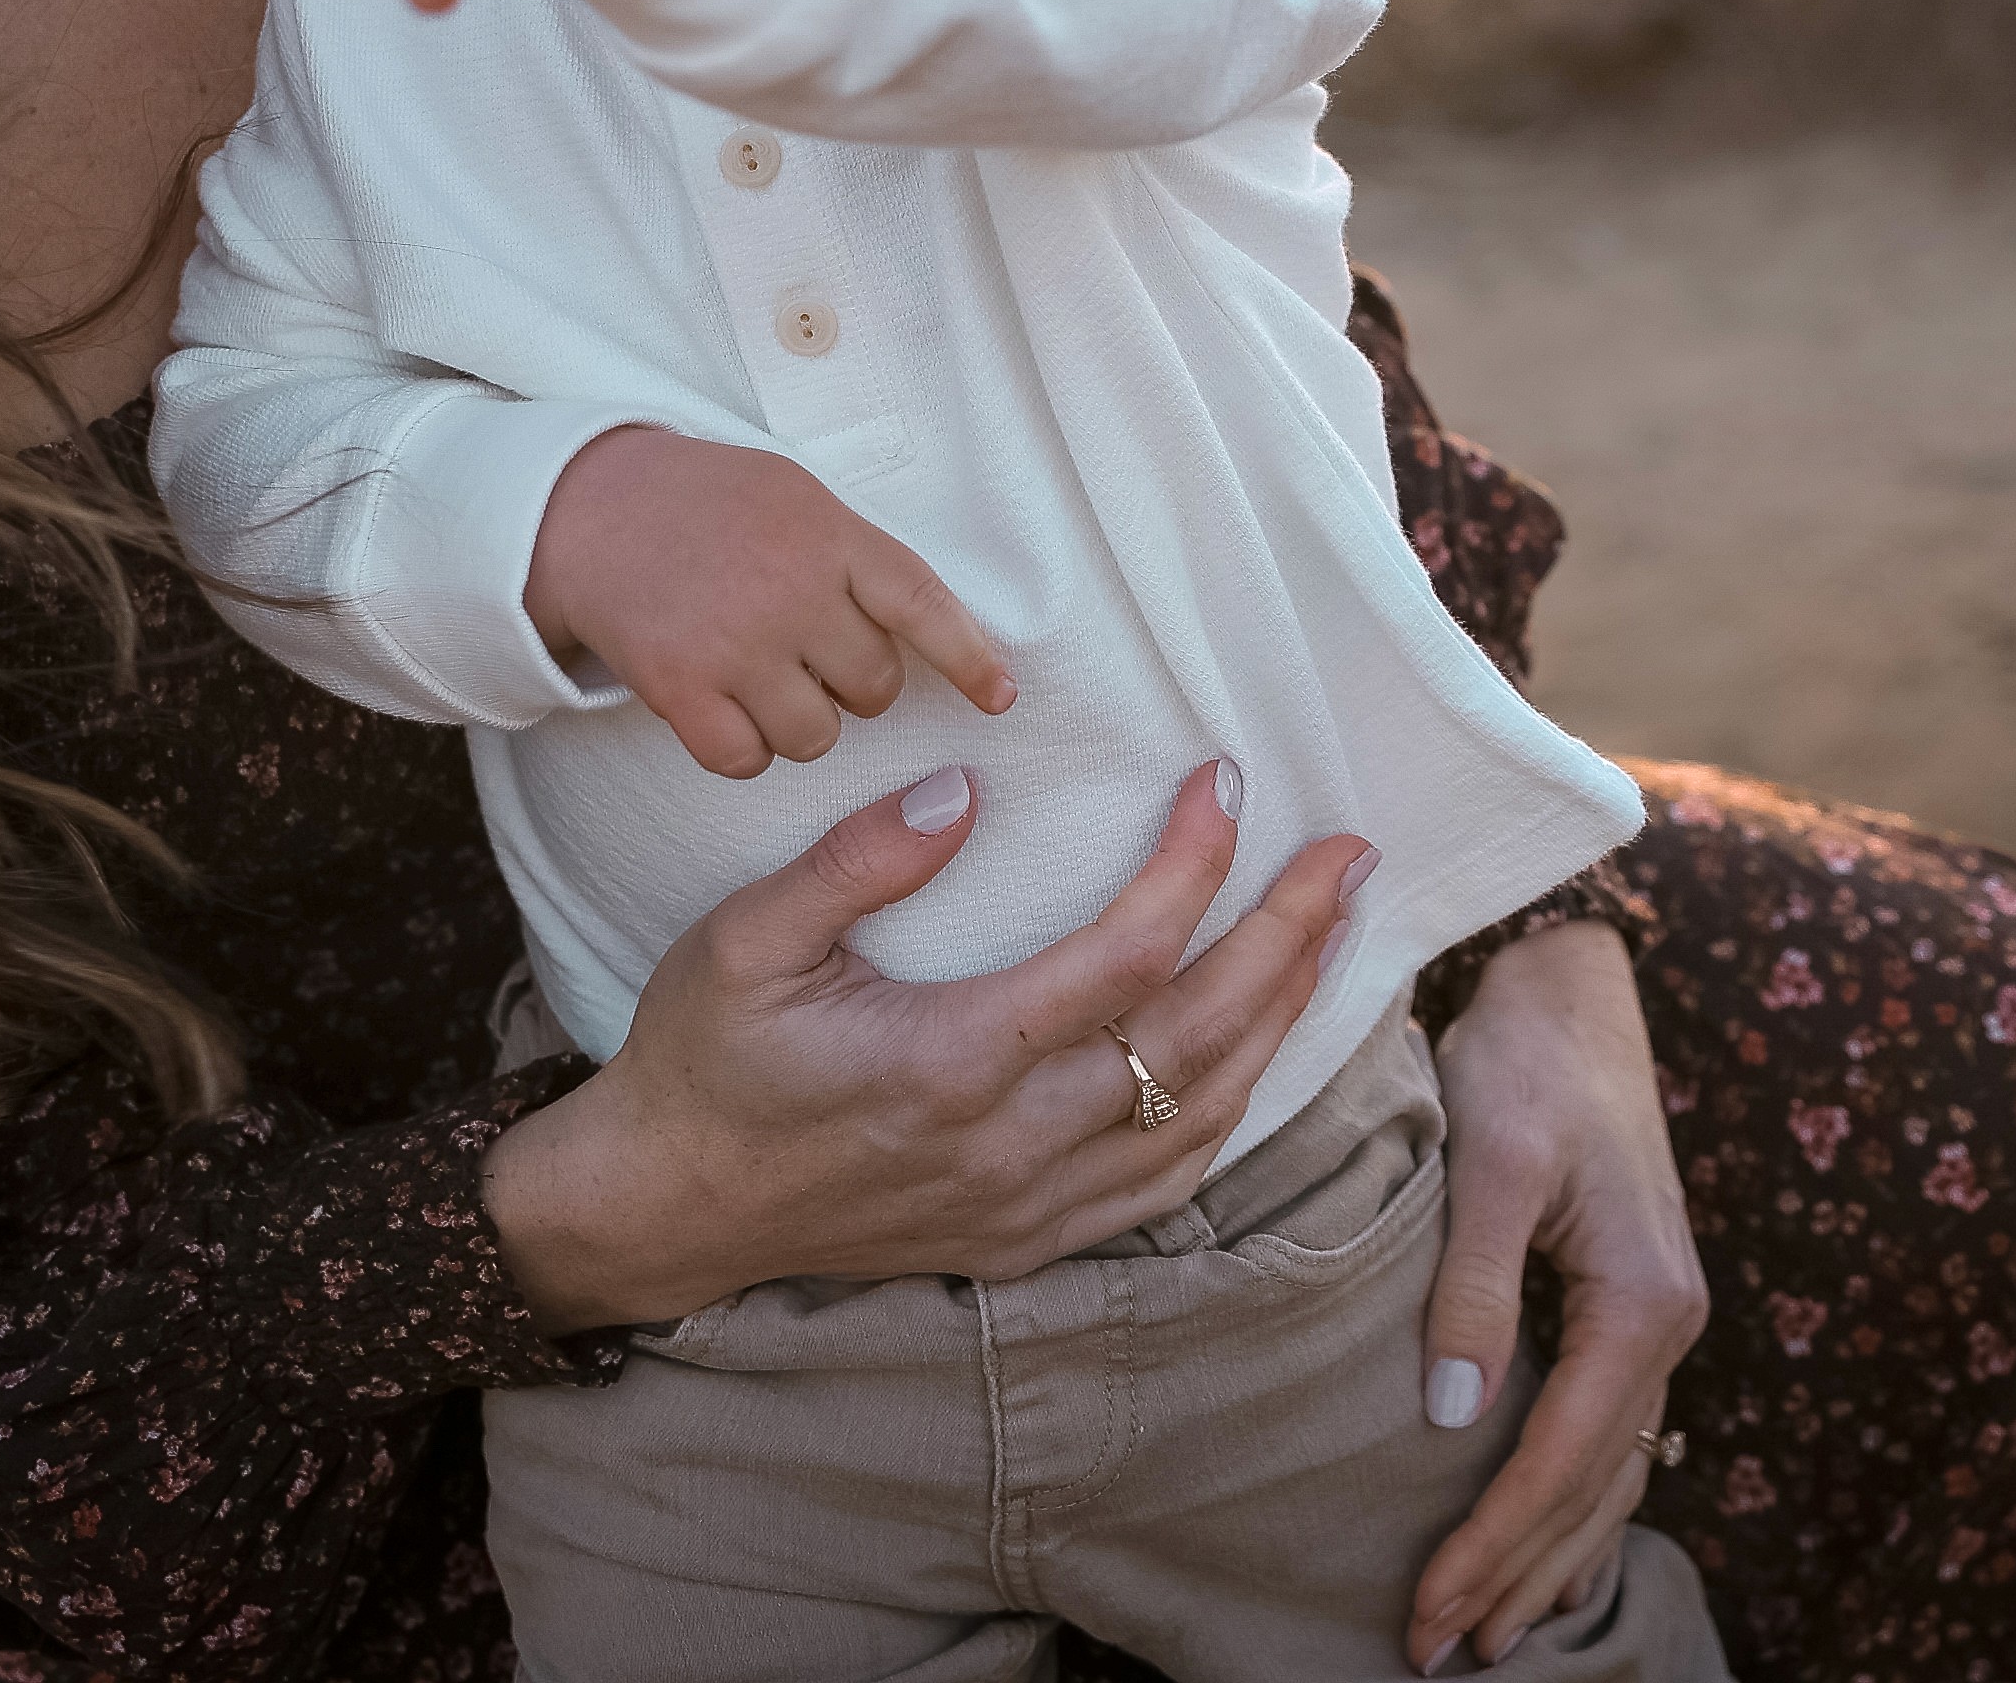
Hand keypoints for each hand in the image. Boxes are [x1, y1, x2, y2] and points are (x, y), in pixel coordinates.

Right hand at [480, 759, 1382, 1333]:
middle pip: (1197, 1038)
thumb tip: (960, 794)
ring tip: (1332, 935)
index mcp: (950, 1062)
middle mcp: (1009, 1144)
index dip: (1193, 865)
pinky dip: (1230, 1112)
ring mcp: (1024, 1203)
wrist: (665, 1206)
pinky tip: (1260, 1052)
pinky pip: (1162, 1183)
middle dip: (1288, 937)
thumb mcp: (743, 940)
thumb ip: (853, 863)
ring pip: (1201, 1116)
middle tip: (1350, 854)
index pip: (1123, 959)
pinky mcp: (1022, 1239)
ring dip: (1281, 1021)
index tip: (1224, 776)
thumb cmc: (704, 1059)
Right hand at [527, 430, 1019, 774]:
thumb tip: (928, 628)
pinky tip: (724, 708)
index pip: (922, 604)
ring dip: (800, 723)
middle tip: (809, 654)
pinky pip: (747, 760)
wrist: (586, 507)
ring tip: (762, 676)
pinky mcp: (679, 686)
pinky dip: (743, 748)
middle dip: (853, 685)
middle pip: (874, 688)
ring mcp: (734, 642)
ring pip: (816, 736)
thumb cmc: (705, 502)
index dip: (969, 658)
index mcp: (828, 534)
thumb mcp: (793, 495)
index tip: (1001, 698)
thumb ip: (854, 554)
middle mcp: (791, 590)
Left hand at [1406, 920, 1707, 1671]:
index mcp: (1645, 1300)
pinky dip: (1577, 1507)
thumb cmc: (1528, 1059)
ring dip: (1551, 1559)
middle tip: (1441, 1651)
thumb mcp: (1494, 1161)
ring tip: (1490, 1635)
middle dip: (1519, 1576)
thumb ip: (1476, 1286)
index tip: (1428, 1608)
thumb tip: (1454, 1416)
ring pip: (1613, 1474)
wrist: (1579, 985)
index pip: (1564, 1456)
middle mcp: (1669, 1324)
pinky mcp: (1631, 1308)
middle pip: (1596, 1486)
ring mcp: (1660, 1320)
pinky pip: (1613, 1437)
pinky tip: (1542, 1551)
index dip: (1495, 1541)